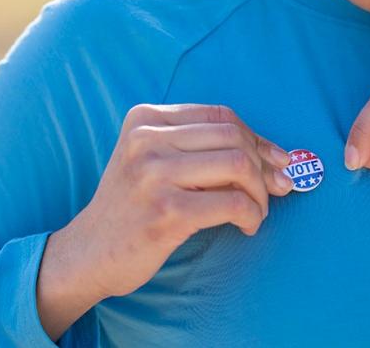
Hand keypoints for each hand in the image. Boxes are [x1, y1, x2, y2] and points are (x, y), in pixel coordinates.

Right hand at [37, 103, 293, 338]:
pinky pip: (232, 203)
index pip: (221, 116)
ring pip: (238, 165)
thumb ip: (203, 150)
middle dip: (264, 166)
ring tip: (257, 211)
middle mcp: (146, 140)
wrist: (89, 252)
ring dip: (260, 192)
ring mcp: (154, 175)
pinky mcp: (166, 211)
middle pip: (233, 137)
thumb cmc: (133, 207)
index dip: (257, 139)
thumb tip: (279, 158)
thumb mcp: (154, 161)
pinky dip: (251, 215)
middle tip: (276, 190)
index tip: (277, 162)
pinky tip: (246, 226)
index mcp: (145, 119)